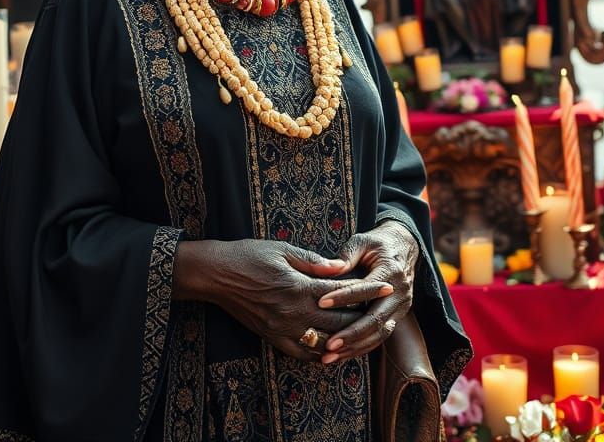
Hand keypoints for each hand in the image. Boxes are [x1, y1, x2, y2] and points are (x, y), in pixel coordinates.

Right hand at [174, 239, 393, 361]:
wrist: (217, 275)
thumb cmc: (249, 255)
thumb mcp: (283, 249)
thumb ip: (314, 261)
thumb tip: (341, 267)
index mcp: (298, 287)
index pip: (342, 293)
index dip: (367, 291)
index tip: (386, 286)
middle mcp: (293, 313)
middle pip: (340, 322)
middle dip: (364, 317)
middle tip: (385, 313)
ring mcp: (283, 330)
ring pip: (326, 343)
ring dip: (348, 340)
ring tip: (367, 333)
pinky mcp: (274, 339)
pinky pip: (304, 354)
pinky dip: (324, 354)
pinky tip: (336, 348)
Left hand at [315, 222, 419, 364]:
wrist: (404, 248)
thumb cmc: (378, 244)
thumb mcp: (363, 241)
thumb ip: (348, 254)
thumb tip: (331, 268)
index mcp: (391, 272)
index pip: (365, 288)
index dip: (343, 296)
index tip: (320, 303)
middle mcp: (399, 293)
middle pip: (376, 320)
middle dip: (351, 334)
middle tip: (328, 344)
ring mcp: (401, 308)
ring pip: (379, 334)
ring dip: (355, 348)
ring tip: (329, 356)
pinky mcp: (397, 317)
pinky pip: (380, 337)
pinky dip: (361, 348)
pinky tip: (341, 355)